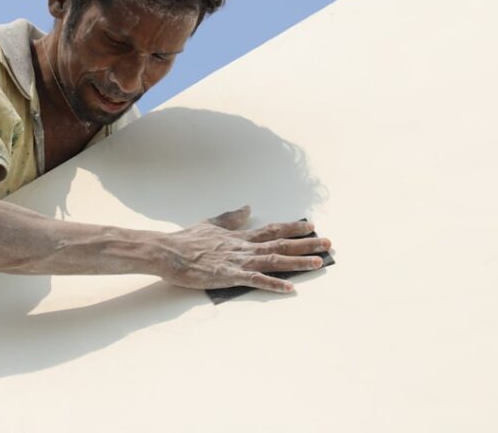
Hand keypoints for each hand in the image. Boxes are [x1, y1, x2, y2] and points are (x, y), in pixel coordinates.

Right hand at [156, 205, 330, 292]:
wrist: (168, 252)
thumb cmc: (186, 241)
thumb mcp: (211, 224)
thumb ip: (231, 218)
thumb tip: (246, 207)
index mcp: (239, 237)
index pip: (272, 229)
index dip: (293, 228)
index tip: (311, 226)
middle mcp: (244, 247)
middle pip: (281, 243)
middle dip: (307, 244)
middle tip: (329, 244)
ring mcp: (238, 262)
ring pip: (275, 260)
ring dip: (299, 262)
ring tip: (319, 262)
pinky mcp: (230, 276)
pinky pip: (257, 281)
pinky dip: (274, 285)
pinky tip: (290, 289)